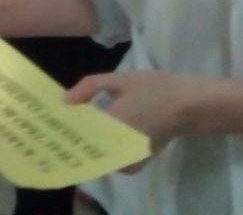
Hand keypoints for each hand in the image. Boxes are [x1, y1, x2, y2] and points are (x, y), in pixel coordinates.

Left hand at [66, 72, 208, 160]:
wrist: (188, 106)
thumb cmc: (155, 88)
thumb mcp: (121, 79)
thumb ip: (90, 87)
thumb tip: (65, 101)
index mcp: (112, 124)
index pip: (76, 130)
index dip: (64, 122)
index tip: (54, 114)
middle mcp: (117, 147)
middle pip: (84, 144)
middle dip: (74, 132)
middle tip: (65, 117)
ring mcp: (127, 160)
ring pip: (97, 154)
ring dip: (87, 140)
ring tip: (79, 123)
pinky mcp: (135, 164)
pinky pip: (111, 160)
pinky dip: (102, 148)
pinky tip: (99, 132)